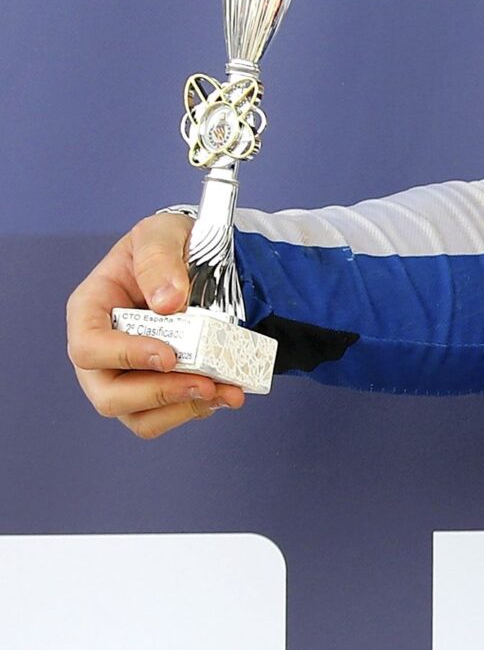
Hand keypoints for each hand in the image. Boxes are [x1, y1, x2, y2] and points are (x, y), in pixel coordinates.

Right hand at [66, 210, 246, 437]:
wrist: (202, 258)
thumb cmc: (169, 244)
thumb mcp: (161, 233)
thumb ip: (159, 259)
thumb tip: (167, 302)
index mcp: (91, 312)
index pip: (88, 348)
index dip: (124, 357)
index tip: (169, 356)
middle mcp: (103, 351)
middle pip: (108, 395)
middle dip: (158, 395)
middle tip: (205, 384)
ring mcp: (129, 375)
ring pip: (139, 416)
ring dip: (184, 409)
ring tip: (226, 392)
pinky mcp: (159, 388)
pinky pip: (170, 415)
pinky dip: (200, 409)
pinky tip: (228, 391)